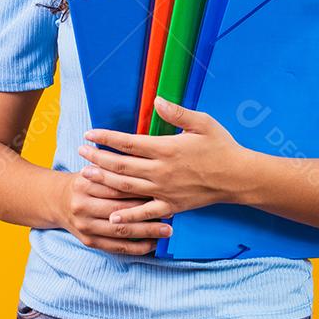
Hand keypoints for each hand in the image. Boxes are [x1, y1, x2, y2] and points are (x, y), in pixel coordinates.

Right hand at [58, 169, 173, 254]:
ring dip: (146, 232)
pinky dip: (136, 247)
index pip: (116, 187)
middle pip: (119, 210)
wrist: (56, 201)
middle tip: (170, 212)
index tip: (162, 190)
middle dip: (146, 212)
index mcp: (84, 183)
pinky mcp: (88, 241)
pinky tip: (153, 245)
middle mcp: (82, 205)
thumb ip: (113, 167)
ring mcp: (84, 226)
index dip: (140, 189)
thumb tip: (146, 164)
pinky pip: (116, 248)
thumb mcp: (93, 169)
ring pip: (120, 231)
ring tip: (167, 230)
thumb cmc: (85, 181)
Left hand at [77, 95, 244, 225]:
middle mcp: (161, 171)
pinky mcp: (171, 205)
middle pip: (121, 166)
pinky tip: (112, 217)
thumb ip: (177, 112)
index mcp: (166, 148)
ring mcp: (164, 190)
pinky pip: (145, 213)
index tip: (90, 133)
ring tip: (86, 175)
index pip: (128, 143)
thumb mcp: (202, 122)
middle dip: (97, 158)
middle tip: (80, 151)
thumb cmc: (221, 146)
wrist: (238, 177)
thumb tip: (157, 101)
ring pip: (127, 187)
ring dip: (104, 181)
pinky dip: (128, 216)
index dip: (106, 138)